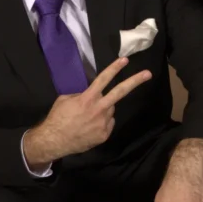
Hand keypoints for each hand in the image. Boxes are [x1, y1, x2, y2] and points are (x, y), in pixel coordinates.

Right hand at [22, 55, 154, 168]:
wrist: (54, 141)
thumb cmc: (57, 118)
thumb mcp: (65, 100)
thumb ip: (81, 95)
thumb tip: (90, 95)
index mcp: (88, 98)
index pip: (103, 79)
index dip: (114, 68)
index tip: (125, 60)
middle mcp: (99, 109)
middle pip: (120, 92)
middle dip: (135, 81)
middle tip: (148, 74)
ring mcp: (104, 122)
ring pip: (110, 110)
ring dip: (103, 110)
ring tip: (88, 117)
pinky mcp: (104, 134)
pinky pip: (108, 123)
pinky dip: (102, 123)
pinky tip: (89, 127)